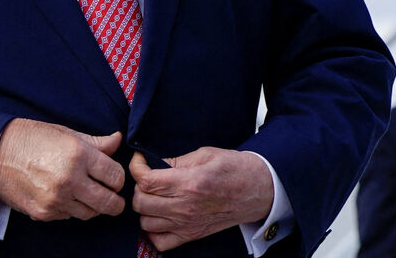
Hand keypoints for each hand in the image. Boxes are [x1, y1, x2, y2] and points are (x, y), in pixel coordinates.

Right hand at [0, 118, 125, 220]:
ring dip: (93, 205)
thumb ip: (95, 142)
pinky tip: (65, 195)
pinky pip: (69, 216)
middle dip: (115, 200)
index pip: (116, 176)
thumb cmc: (32, 139)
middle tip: (111, 194)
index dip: (118, 177)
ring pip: (91, 213)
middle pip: (109, 203)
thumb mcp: (65, 133)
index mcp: (78, 155)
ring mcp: (56, 199)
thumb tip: (118, 140)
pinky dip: (72, 208)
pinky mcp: (44, 213)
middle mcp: (70, 179)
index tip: (112, 176)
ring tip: (86, 193)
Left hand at [130, 148, 273, 250]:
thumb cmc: (235, 169)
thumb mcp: (205, 154)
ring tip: (154, 196)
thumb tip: (154, 163)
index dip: (136, 167)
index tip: (140, 160)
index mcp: (189, 183)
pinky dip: (154, 231)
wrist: (259, 190)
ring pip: (145, 222)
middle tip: (148, 177)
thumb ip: (176, 160)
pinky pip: (160, 242)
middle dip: (138, 186)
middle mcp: (186, 207)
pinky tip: (160, 216)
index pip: (146, 181)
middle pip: (140, 202)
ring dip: (144, 208)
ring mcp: (188, 225)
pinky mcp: (192, 235)